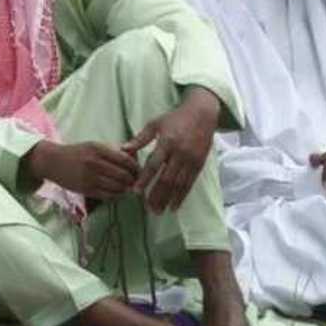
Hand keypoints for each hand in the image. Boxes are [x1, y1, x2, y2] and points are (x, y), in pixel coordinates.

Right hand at [25, 140, 139, 199]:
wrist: (53, 161)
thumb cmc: (76, 152)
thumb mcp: (93, 146)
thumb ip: (112, 151)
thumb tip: (134, 157)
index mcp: (98, 149)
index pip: (126, 160)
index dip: (136, 167)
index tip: (139, 170)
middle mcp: (95, 163)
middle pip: (124, 175)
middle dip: (133, 180)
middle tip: (135, 181)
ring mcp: (90, 178)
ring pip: (118, 187)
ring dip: (126, 189)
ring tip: (127, 187)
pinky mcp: (86, 190)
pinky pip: (108, 196)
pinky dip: (116, 195)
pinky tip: (117, 192)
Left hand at [123, 87, 220, 212]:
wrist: (202, 114)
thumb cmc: (175, 118)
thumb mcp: (155, 124)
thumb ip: (140, 139)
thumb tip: (123, 149)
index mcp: (167, 142)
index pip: (154, 164)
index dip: (145, 179)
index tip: (136, 191)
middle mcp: (180, 153)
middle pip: (167, 178)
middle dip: (157, 195)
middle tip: (148, 208)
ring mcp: (191, 160)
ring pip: (179, 184)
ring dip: (169, 199)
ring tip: (159, 211)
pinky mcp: (199, 165)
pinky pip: (190, 184)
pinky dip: (182, 196)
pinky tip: (174, 206)